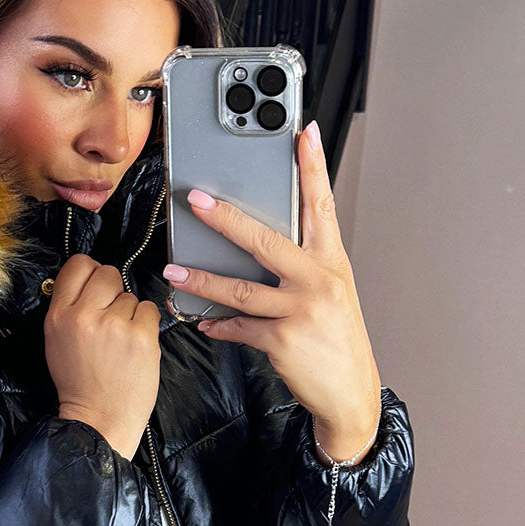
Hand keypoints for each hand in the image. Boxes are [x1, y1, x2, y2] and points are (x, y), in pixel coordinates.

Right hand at [46, 254, 161, 460]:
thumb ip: (68, 309)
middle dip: (113, 291)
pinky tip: (135, 347)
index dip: (91, 271)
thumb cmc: (80, 384)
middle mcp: (84, 316)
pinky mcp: (141, 336)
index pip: (77, 264)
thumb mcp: (57, 342)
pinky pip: (149, 310)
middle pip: (107, 273)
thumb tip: (88, 280)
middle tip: (111, 317)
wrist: (99, 420)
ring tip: (120, 343)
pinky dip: (146, 326)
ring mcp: (114, 325)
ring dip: (130, 314)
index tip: (95, 285)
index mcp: (59, 316)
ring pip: (131, 295)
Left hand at [162, 121, 381, 458]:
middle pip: (266, 240)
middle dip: (227, 218)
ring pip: (241, 288)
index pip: (321, 205)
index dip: (312, 167)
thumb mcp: (331, 293)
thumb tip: (262, 244)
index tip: (304, 133)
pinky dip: (219, 324)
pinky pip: (239, 327)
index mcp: (331, 262)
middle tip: (197, 200)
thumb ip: (303, 266)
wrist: (350, 391)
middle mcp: (318, 281)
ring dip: (202, 279)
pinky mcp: (283, 341)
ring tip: (174, 272)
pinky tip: (204, 321)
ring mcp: (301, 311)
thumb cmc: (336, 340)